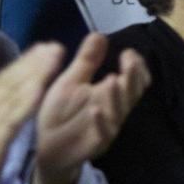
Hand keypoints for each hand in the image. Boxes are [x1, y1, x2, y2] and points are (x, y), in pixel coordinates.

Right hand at [0, 43, 69, 183]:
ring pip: (12, 94)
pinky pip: (10, 120)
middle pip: (9, 81)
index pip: (2, 80)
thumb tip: (4, 102)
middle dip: (32, 62)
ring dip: (33, 74)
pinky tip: (39, 91)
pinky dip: (24, 104)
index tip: (42, 49)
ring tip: (53, 58)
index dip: (23, 64)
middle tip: (53, 46)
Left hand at [31, 33, 151, 183]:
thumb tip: (100, 34)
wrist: (47, 149)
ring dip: (118, 96)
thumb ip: (86, 61)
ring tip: (113, 79)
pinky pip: (102, 133)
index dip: (136, 65)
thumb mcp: (71, 82)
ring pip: (120, 111)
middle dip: (133, 76)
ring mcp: (107, 127)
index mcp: (110, 94)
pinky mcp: (95, 144)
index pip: (135, 78)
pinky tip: (96, 109)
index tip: (128, 52)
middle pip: (133, 92)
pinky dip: (101, 122)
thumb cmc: (61, 113)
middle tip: (129, 60)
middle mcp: (114, 109)